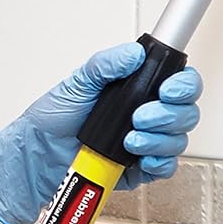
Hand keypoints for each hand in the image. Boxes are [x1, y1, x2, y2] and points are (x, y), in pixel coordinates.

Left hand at [0, 42, 203, 223]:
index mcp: (136, 90)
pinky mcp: (138, 169)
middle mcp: (146, 114)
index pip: (178, 83)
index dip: (183, 85)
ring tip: (129, 139)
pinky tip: (140, 157)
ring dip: (159, 140)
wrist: (37, 155)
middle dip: (168, 114)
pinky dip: (158, 162)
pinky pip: (165, 168)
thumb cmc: (53, 118)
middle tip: (140, 116)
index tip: (167, 89)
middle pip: (185, 113)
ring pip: (177, 141)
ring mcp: (144, 142)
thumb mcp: (78, 83)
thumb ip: (106, 65)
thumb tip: (134, 54)